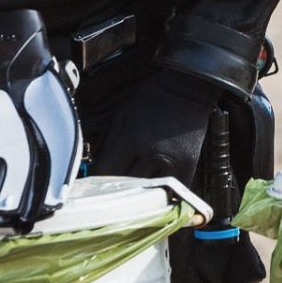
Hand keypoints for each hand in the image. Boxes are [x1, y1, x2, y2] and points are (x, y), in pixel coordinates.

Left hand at [84, 68, 225, 183]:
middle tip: (113, 181)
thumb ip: (107, 142)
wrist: (188, 88)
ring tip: (134, 184)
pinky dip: (160, 191)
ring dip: (138, 191)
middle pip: (125, 187)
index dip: (97, 176)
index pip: (105, 172)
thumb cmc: (151, 98)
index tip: (96, 176)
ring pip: (147, 193)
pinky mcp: (188, 167)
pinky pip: (170, 191)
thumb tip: (93, 167)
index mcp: (132, 139)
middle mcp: (152, 155)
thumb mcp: (121, 113)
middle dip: (115, 185)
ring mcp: (172, 163)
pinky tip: (154, 185)